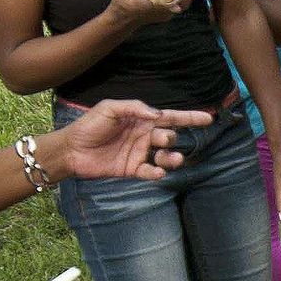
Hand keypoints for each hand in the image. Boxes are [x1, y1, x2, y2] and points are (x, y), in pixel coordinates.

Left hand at [46, 100, 212, 182]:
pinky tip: (158, 172)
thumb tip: (158, 115)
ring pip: (165, 156)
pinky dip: (158, 173)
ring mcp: (140, 154)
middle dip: (172, 137)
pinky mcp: (132, 170)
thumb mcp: (110, 109)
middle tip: (163, 139)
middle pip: (170, 136)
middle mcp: (144, 136)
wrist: (72, 149)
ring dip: (173, 158)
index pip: (170, 117)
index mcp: (142, 119)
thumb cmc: (90, 125)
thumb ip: (134, 108)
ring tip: (173, 159)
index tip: (208, 118)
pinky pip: (151, 172)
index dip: (189, 117)